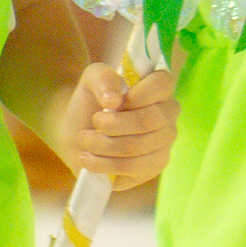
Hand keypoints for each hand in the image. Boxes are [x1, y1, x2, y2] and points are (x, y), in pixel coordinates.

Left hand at [64, 62, 178, 189]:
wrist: (78, 133)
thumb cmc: (91, 102)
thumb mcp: (90, 80)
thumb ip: (103, 78)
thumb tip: (114, 100)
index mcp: (158, 87)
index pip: (163, 84)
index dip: (138, 94)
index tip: (114, 102)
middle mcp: (168, 114)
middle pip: (148, 120)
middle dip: (112, 123)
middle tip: (94, 121)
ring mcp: (164, 143)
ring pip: (136, 146)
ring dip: (102, 144)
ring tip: (84, 139)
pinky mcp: (154, 168)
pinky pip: (133, 168)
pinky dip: (104, 164)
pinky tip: (89, 159)